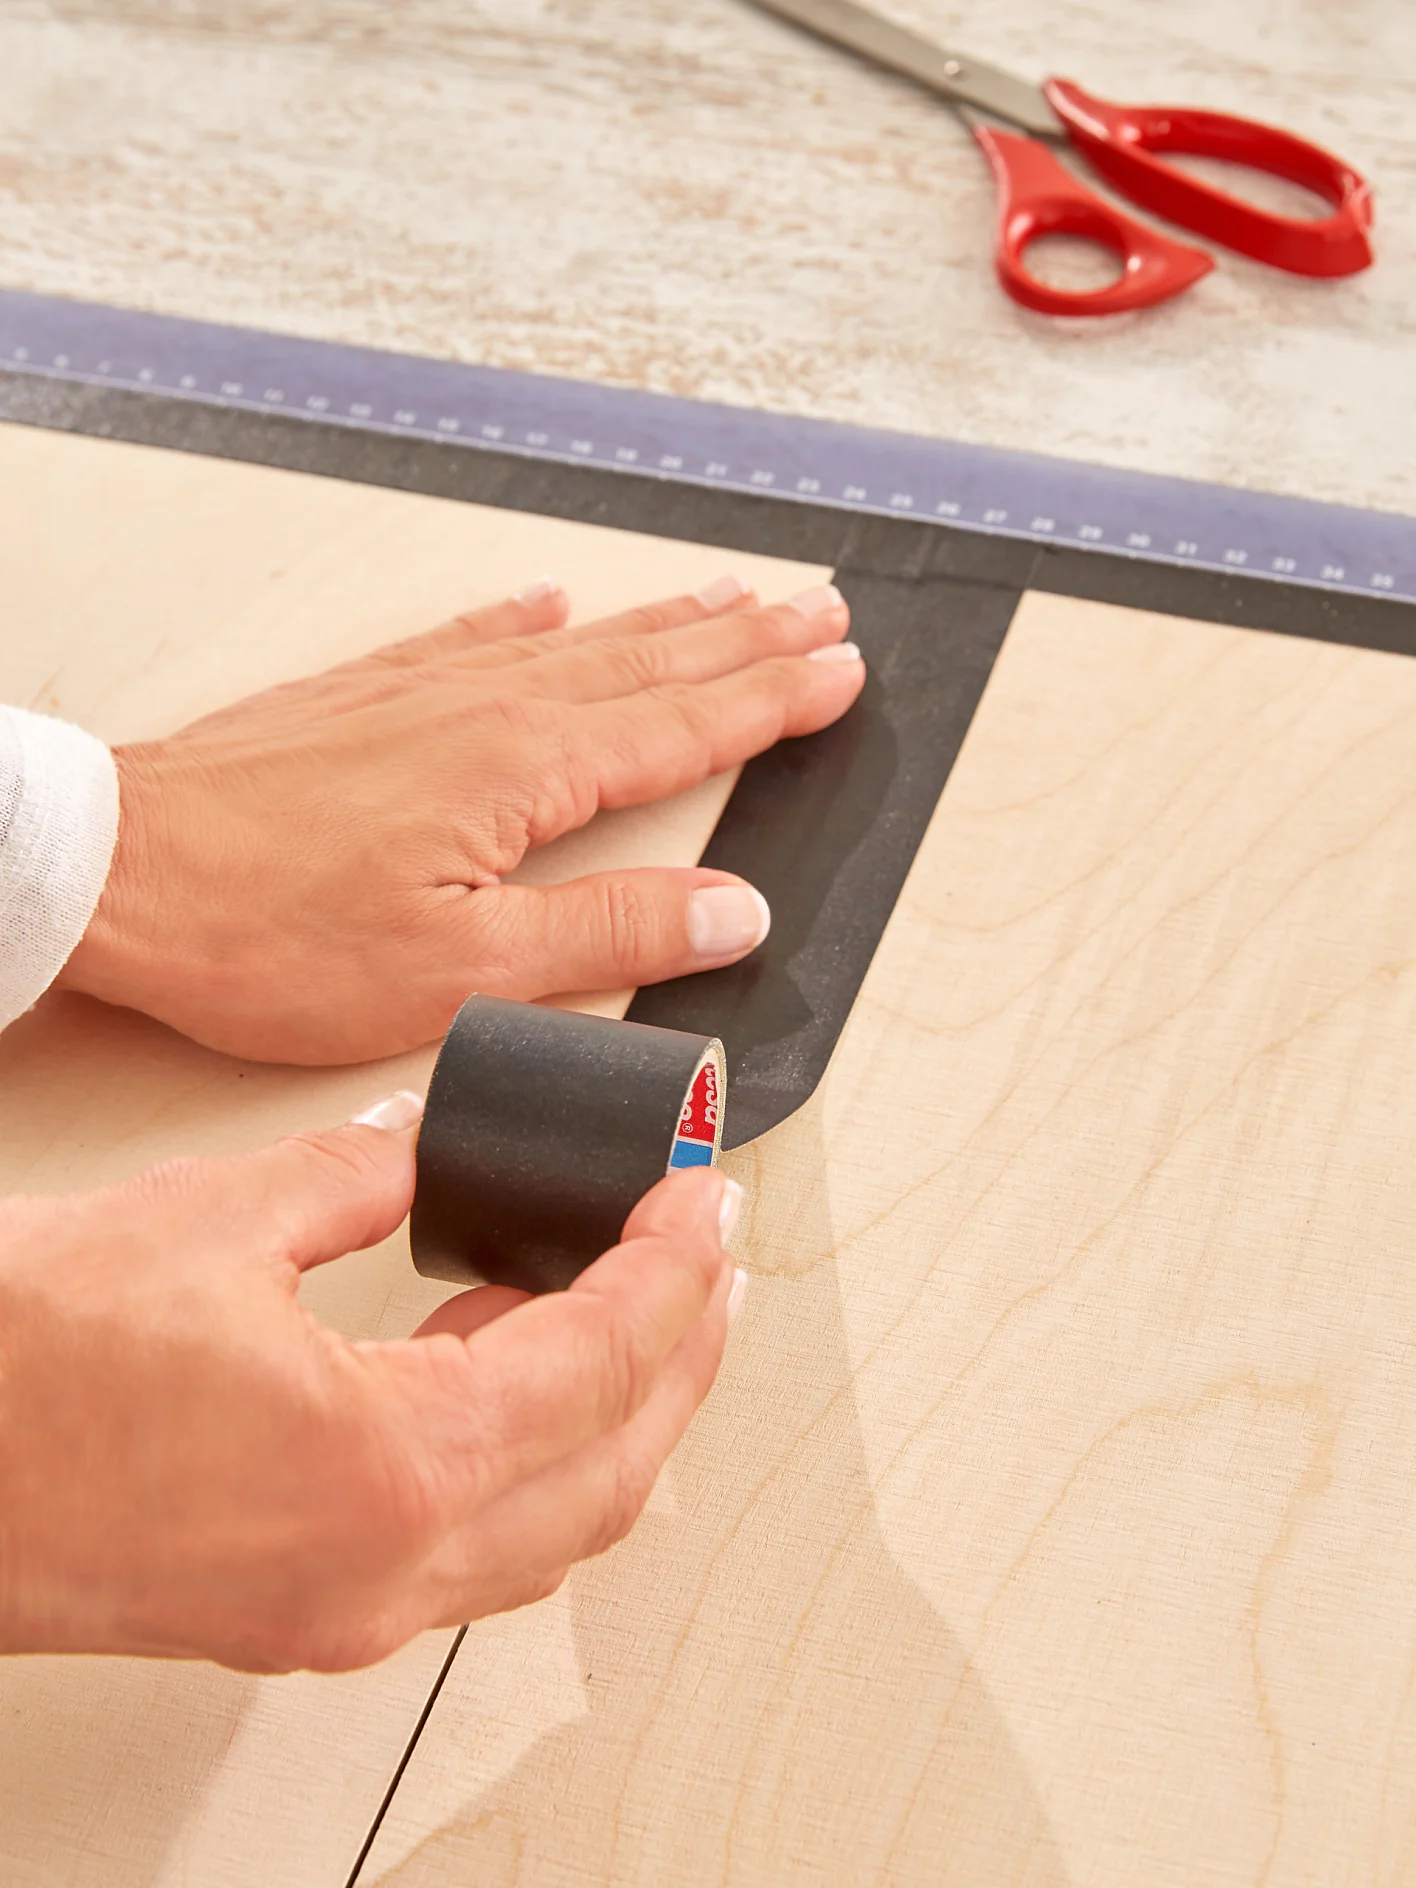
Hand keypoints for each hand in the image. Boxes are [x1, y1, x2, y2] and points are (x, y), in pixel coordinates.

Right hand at [0, 1094, 742, 1671]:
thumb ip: (351, 1177)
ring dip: (623, 1409)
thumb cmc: (16, 1372)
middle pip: (615, 1463)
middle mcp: (383, 1565)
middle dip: (685, 1349)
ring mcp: (346, 1605)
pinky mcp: (302, 1608)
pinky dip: (533, 1455)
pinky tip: (520, 1370)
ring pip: (557, 1521)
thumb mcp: (210, 1222)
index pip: (601, 1361)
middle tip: (712, 1254)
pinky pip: (476, 1545)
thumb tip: (417, 1147)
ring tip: (648, 1304)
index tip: (704, 1202)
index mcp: (387, 1467)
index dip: (672, 1268)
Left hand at [58, 574, 862, 1060]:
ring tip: (727, 599)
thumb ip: (610, 936)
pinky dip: (522, 617)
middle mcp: (486, 709)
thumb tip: (732, 912)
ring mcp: (421, 693)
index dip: (774, 701)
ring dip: (663, 622)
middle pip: (651, 668)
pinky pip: (469, 635)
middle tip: (820, 612)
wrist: (117, 872)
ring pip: (576, 643)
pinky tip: (546, 602)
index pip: (687, 727)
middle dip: (748, 643)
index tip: (841, 671)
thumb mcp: (465, 971)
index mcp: (527, 771)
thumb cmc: (270, 933)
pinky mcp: (361, 697)